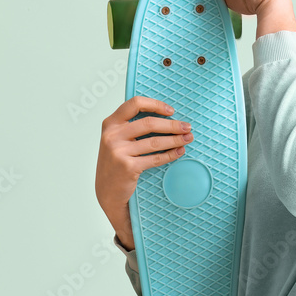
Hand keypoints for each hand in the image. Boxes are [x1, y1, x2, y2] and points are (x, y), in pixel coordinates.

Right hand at [95, 96, 194, 248]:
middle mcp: (112, 135)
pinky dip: (171, 154)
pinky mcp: (128, 167)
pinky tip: (180, 152)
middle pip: (150, 123)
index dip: (155, 105)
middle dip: (173, 125)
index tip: (171, 111)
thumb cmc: (117, 162)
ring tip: (188, 139)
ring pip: (155, 141)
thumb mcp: (117, 139)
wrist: (107, 191)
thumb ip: (131, 126)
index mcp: (110, 123)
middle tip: (187, 127)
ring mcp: (118, 151)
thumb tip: (165, 116)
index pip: (135, 104)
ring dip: (175, 140)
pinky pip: (155, 158)